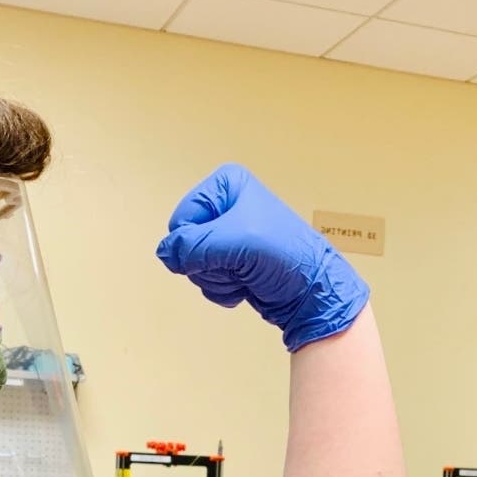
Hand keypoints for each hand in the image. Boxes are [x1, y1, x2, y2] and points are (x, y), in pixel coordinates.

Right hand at [155, 163, 370, 352]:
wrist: (312, 292)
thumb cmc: (286, 257)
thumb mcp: (234, 241)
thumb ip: (192, 245)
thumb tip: (165, 252)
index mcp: (226, 185)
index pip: (182, 218)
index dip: (195, 242)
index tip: (225, 248)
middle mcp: (225, 206)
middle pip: (186, 243)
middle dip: (208, 262)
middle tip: (238, 262)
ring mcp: (228, 236)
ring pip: (193, 265)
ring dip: (217, 278)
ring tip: (245, 273)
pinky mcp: (232, 262)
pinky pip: (206, 279)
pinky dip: (223, 289)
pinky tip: (246, 284)